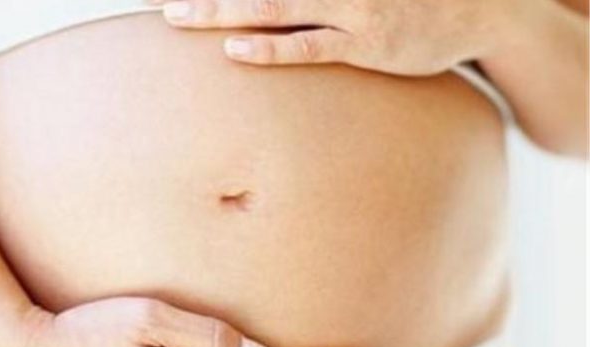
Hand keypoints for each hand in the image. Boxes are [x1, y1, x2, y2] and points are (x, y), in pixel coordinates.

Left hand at [152, 0, 529, 74]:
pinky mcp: (366, 41)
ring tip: (179, 16)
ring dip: (222, 9)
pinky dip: (271, 47)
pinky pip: (310, 44)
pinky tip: (236, 49)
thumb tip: (275, 7)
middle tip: (162, 0)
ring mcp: (352, 7)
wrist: (477, 5)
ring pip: (273, 5)